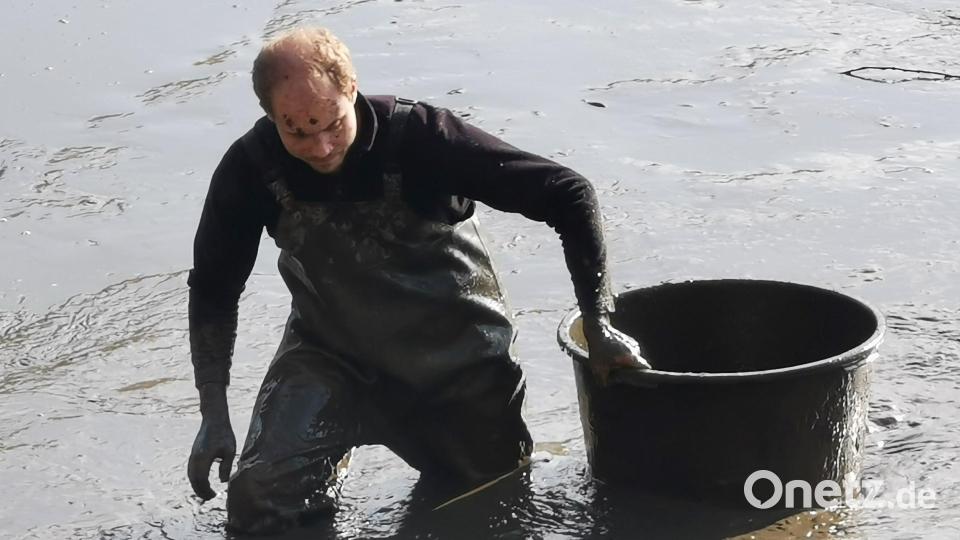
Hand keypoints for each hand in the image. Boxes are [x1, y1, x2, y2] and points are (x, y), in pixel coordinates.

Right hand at [188, 384, 235, 500]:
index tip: (214, 496)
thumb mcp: (229, 451)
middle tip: (210, 497)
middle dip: (200, 491)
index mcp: (203, 458)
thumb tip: (223, 482)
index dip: (206, 490)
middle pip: (194, 480)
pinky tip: (203, 481)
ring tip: (206, 492)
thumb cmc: (224, 434)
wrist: (214, 419)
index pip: (201, 480)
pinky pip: (191, 470)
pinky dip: (195, 478)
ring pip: (191, 475)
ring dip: (197, 485)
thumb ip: (226, 467)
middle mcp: (194, 458)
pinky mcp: (194, 453)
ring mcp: (192, 455)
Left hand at [582, 317, 650, 385]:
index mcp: (632, 358)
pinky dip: (624, 353)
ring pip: (633, 356)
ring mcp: (633, 343)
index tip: (639, 378)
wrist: (598, 328)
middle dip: (631, 369)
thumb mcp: (598, 367)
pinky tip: (613, 354)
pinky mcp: (628, 338)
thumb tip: (605, 384)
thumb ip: (604, 378)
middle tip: (621, 372)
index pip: (646, 367)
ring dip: (626, 360)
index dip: (644, 375)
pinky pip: (629, 350)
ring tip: (614, 362)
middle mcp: (636, 350)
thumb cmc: (599, 349)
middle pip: (638, 364)